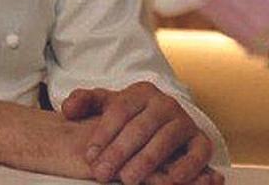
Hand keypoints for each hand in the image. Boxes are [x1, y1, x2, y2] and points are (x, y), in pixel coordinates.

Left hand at [61, 82, 220, 184]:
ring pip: (165, 140)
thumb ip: (84, 102)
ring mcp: (185, 121)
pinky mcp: (201, 141)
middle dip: (119, 152)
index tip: (89, 155)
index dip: (104, 133)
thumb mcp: (105, 106)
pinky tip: (169, 181)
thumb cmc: (128, 118)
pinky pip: (198, 154)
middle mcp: (165, 104)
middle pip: (140, 127)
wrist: (163, 124)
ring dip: (146, 161)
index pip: (120, 110)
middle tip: (102, 173)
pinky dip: (187, 168)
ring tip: (128, 179)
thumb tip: (67, 109)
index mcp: (141, 92)